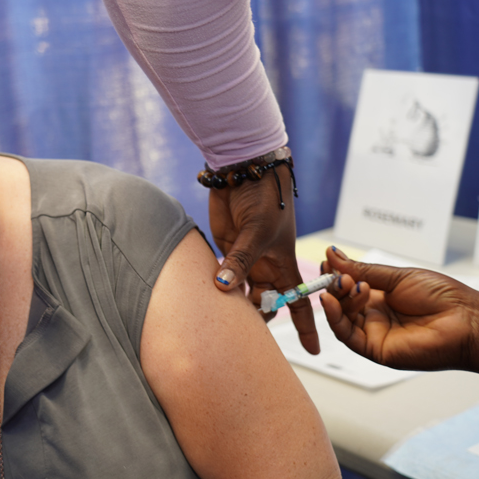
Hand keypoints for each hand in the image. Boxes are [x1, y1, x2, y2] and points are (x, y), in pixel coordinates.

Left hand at [208, 164, 318, 354]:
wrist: (244, 170)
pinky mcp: (225, 249)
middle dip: (261, 319)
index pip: (299, 301)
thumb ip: (239, 261)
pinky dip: (218, 287)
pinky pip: (223, 275)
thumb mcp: (256, 231)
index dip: (307, 326)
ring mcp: (244, 258)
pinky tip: (210, 298)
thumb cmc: (264, 197)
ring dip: (236, 305)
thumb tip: (223, 288)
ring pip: (243, 292)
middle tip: (247, 338)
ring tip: (227, 325)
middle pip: (266, 302)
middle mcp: (265, 264)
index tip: (312, 351)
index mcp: (283, 262)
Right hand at [321, 246, 478, 371]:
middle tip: (339, 274)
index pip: (346, 287)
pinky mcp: (374, 349)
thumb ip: (363, 270)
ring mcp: (373, 333)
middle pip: (340, 302)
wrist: (468, 320)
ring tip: (345, 283)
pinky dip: (334, 318)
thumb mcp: (398, 276)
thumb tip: (334, 255)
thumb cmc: (444, 298)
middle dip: (335, 286)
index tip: (328, 261)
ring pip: (340, 318)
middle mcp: (374, 316)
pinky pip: (346, 335)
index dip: (335, 275)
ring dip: (337, 299)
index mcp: (380, 298)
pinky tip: (331, 301)